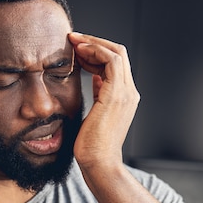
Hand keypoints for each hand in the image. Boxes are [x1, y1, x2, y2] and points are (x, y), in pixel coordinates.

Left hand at [67, 32, 139, 169]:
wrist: (99, 164)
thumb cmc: (92, 145)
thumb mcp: (94, 113)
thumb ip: (99, 94)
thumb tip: (95, 78)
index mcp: (125, 97)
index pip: (116, 63)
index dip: (96, 52)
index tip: (76, 49)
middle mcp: (129, 93)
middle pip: (119, 53)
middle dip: (94, 42)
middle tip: (74, 38)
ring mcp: (125, 93)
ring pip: (116, 53)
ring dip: (93, 43)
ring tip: (74, 43)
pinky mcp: (115, 95)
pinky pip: (110, 61)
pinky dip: (95, 52)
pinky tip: (79, 54)